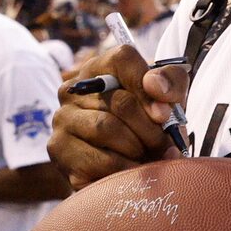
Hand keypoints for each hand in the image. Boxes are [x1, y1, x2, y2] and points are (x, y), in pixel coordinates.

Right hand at [51, 44, 186, 189]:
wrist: (121, 165)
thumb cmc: (145, 126)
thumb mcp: (166, 99)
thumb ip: (171, 83)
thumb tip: (155, 86)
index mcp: (100, 69)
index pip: (123, 59)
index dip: (149, 86)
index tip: (164, 114)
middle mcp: (73, 90)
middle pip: (121, 101)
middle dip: (151, 129)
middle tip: (163, 145)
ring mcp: (62, 119)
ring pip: (107, 129)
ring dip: (137, 150)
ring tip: (147, 158)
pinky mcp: (58, 149)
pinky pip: (98, 160)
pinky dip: (124, 169)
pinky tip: (130, 171)